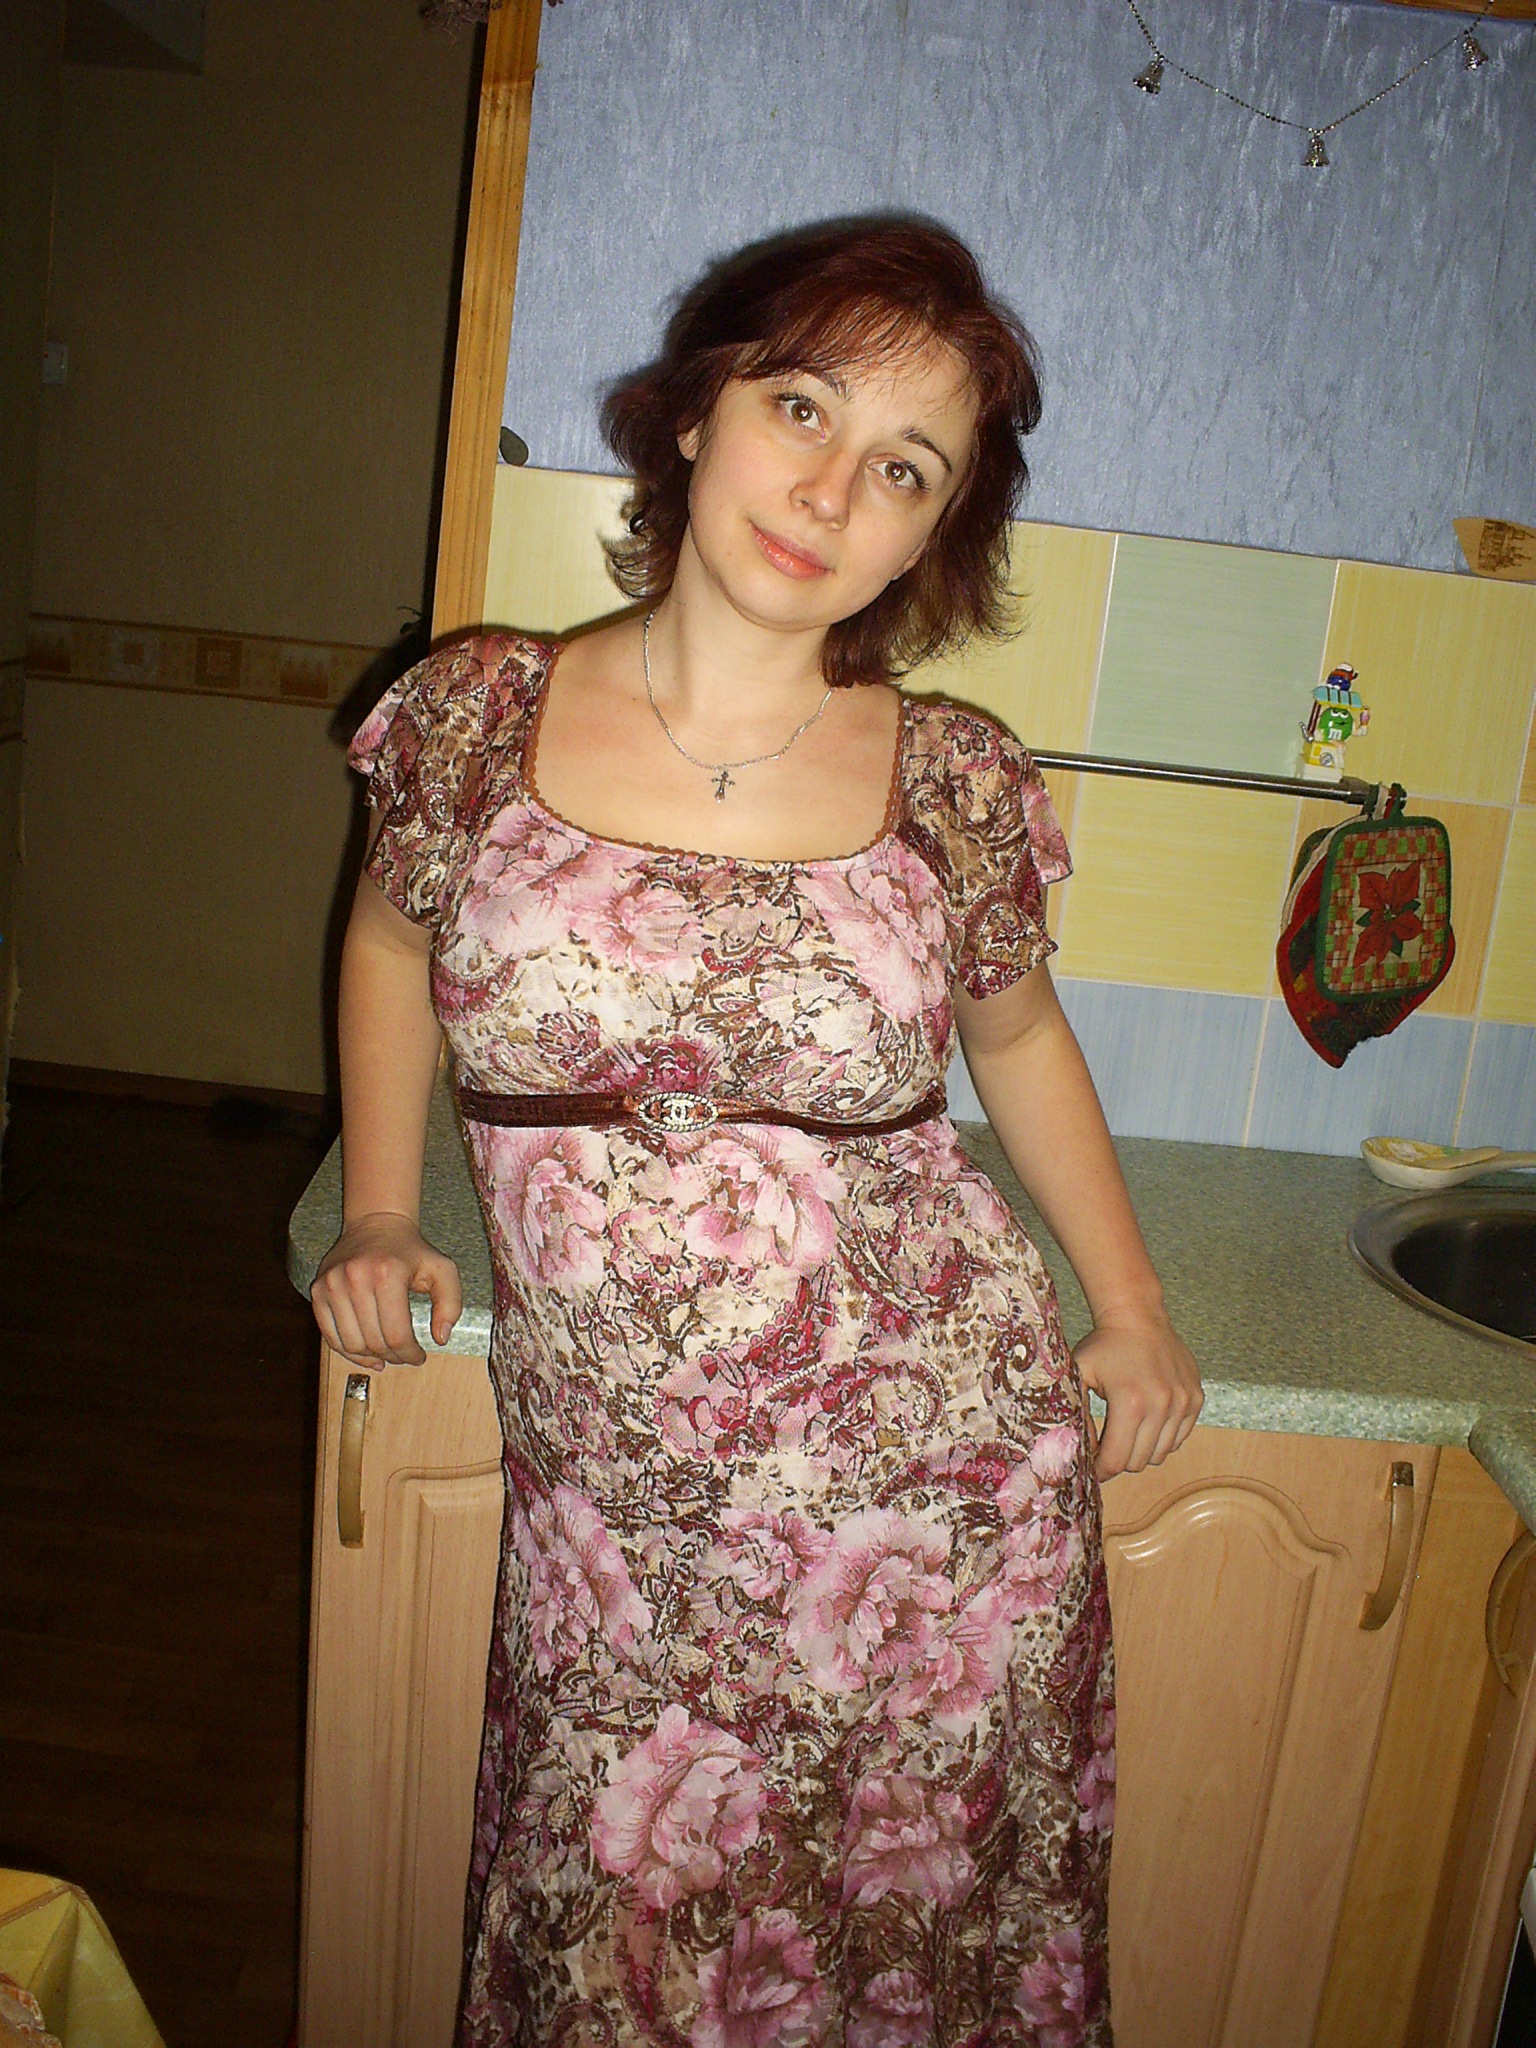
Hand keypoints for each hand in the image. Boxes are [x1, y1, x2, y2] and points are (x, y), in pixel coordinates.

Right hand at [310, 1210, 462, 1368]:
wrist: (376, 1223)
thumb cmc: (411, 1250)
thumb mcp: (442, 1270)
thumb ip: (451, 1303)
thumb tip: (440, 1338)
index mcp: (387, 1273)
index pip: (396, 1333)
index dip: (410, 1353)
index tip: (419, 1357)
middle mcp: (355, 1278)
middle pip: (373, 1341)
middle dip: (393, 1356)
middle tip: (404, 1356)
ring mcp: (332, 1284)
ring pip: (351, 1343)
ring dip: (371, 1356)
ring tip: (387, 1355)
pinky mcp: (318, 1290)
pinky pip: (329, 1335)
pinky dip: (347, 1351)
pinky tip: (365, 1353)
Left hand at [1073, 1310, 1202, 1480]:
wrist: (1138, 1317)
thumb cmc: (1104, 1346)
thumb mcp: (1078, 1377)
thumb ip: (1076, 1416)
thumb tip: (1080, 1452)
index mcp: (1130, 1403)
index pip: (1117, 1460)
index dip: (1100, 1470)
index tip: (1091, 1468)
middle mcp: (1162, 1405)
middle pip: (1139, 1462)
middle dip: (1119, 1460)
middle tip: (1107, 1447)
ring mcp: (1183, 1403)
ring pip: (1160, 1454)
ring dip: (1141, 1450)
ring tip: (1127, 1431)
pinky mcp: (1196, 1399)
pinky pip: (1179, 1438)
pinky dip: (1162, 1438)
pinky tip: (1147, 1421)